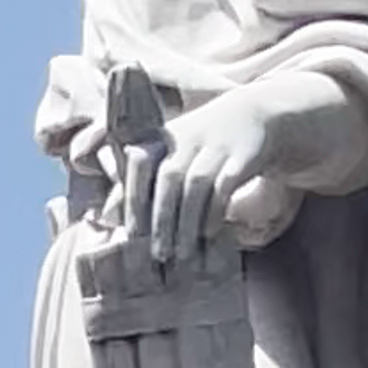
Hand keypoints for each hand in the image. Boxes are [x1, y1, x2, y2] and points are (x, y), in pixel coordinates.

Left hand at [137, 95, 291, 270]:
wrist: (259, 113)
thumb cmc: (206, 143)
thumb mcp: (173, 152)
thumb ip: (142, 179)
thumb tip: (108, 215)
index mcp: (166, 137)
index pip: (140, 162)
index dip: (131, 195)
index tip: (129, 233)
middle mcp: (188, 137)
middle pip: (168, 178)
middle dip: (160, 218)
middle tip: (157, 254)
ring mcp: (216, 144)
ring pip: (195, 185)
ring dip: (186, 222)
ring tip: (182, 254)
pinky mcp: (242, 156)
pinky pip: (224, 186)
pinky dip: (214, 212)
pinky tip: (209, 235)